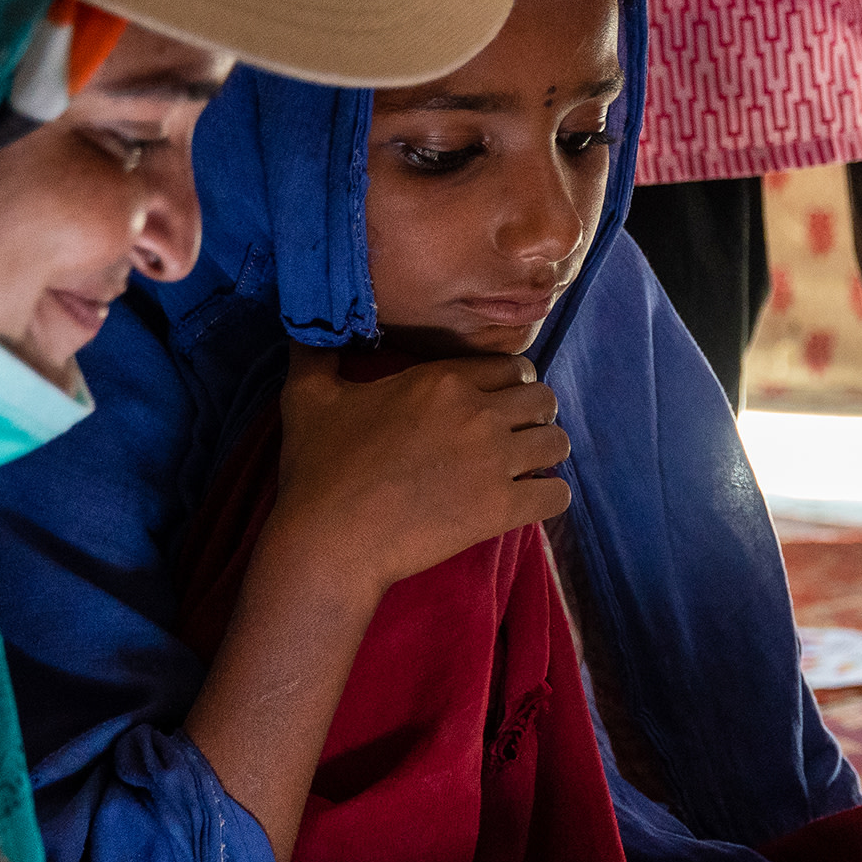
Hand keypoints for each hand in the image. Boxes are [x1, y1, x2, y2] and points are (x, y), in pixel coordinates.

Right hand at [269, 346, 570, 598]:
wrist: (328, 540)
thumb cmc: (317, 469)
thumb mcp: (306, 398)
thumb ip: (315, 353)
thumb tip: (304, 322)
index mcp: (441, 381)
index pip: (513, 367)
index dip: (512, 383)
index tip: (497, 402)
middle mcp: (477, 413)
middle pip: (543, 400)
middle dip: (534, 415)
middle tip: (514, 435)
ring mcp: (494, 462)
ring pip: (557, 443)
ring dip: (545, 453)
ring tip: (524, 467)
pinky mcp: (502, 509)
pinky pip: (557, 495)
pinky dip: (549, 497)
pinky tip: (528, 501)